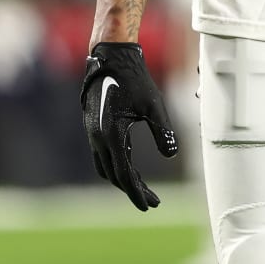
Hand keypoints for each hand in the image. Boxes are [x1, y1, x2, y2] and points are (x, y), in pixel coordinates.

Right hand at [81, 42, 178, 210]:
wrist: (110, 58)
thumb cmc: (134, 79)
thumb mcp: (154, 106)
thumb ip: (163, 132)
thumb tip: (171, 154)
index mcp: (111, 136)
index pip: (124, 176)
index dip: (137, 193)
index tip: (149, 205)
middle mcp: (98, 138)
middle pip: (114, 176)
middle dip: (133, 190)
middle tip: (152, 201)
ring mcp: (93, 134)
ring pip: (106, 167)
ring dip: (123, 179)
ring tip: (142, 187)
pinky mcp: (94, 128)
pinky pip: (104, 155)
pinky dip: (118, 165)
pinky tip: (132, 165)